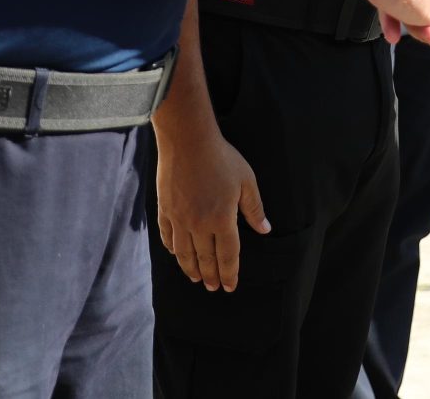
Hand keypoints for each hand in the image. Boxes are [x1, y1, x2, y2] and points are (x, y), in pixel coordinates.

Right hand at [155, 119, 268, 291]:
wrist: (187, 141)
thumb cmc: (221, 158)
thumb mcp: (246, 181)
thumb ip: (254, 208)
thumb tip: (265, 229)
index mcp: (222, 219)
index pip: (227, 255)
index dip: (230, 273)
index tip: (230, 286)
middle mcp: (199, 225)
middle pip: (205, 258)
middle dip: (210, 276)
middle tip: (213, 288)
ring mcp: (179, 219)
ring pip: (184, 253)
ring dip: (191, 268)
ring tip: (196, 278)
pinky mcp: (165, 210)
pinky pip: (168, 236)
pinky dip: (173, 249)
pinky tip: (176, 254)